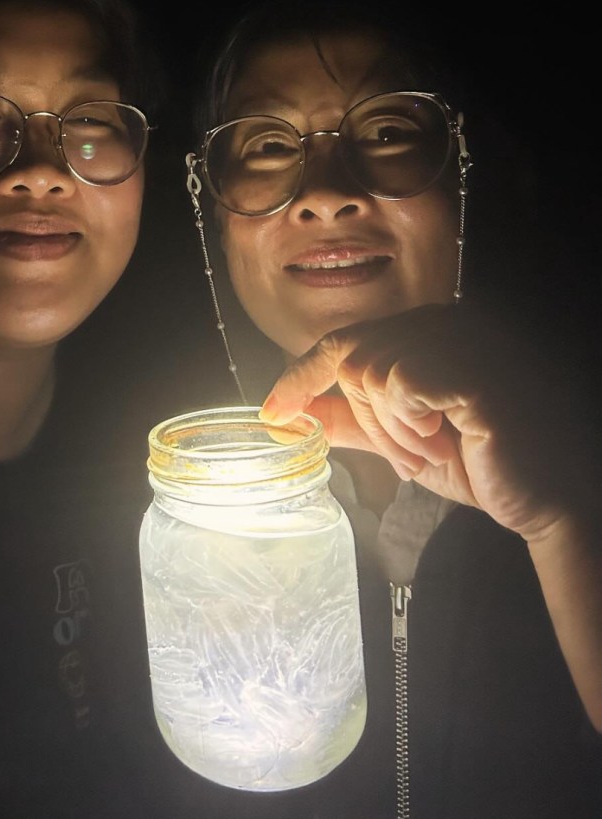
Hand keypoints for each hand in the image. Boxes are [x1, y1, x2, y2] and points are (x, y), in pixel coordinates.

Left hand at [259, 303, 591, 540]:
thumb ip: (350, 419)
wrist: (545, 496)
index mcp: (428, 332)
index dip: (302, 375)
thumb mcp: (400, 440)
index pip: (343, 342)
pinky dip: (411, 423)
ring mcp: (461, 338)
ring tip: (433, 447)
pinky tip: (447, 436)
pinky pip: (400, 382)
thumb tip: (290, 414)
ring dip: (393, 428)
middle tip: (408, 454)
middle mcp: (445, 322)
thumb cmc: (481, 462)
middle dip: (369, 419)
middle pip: (352, 358)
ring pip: (371, 371)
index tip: (273, 410)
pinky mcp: (471, 365)